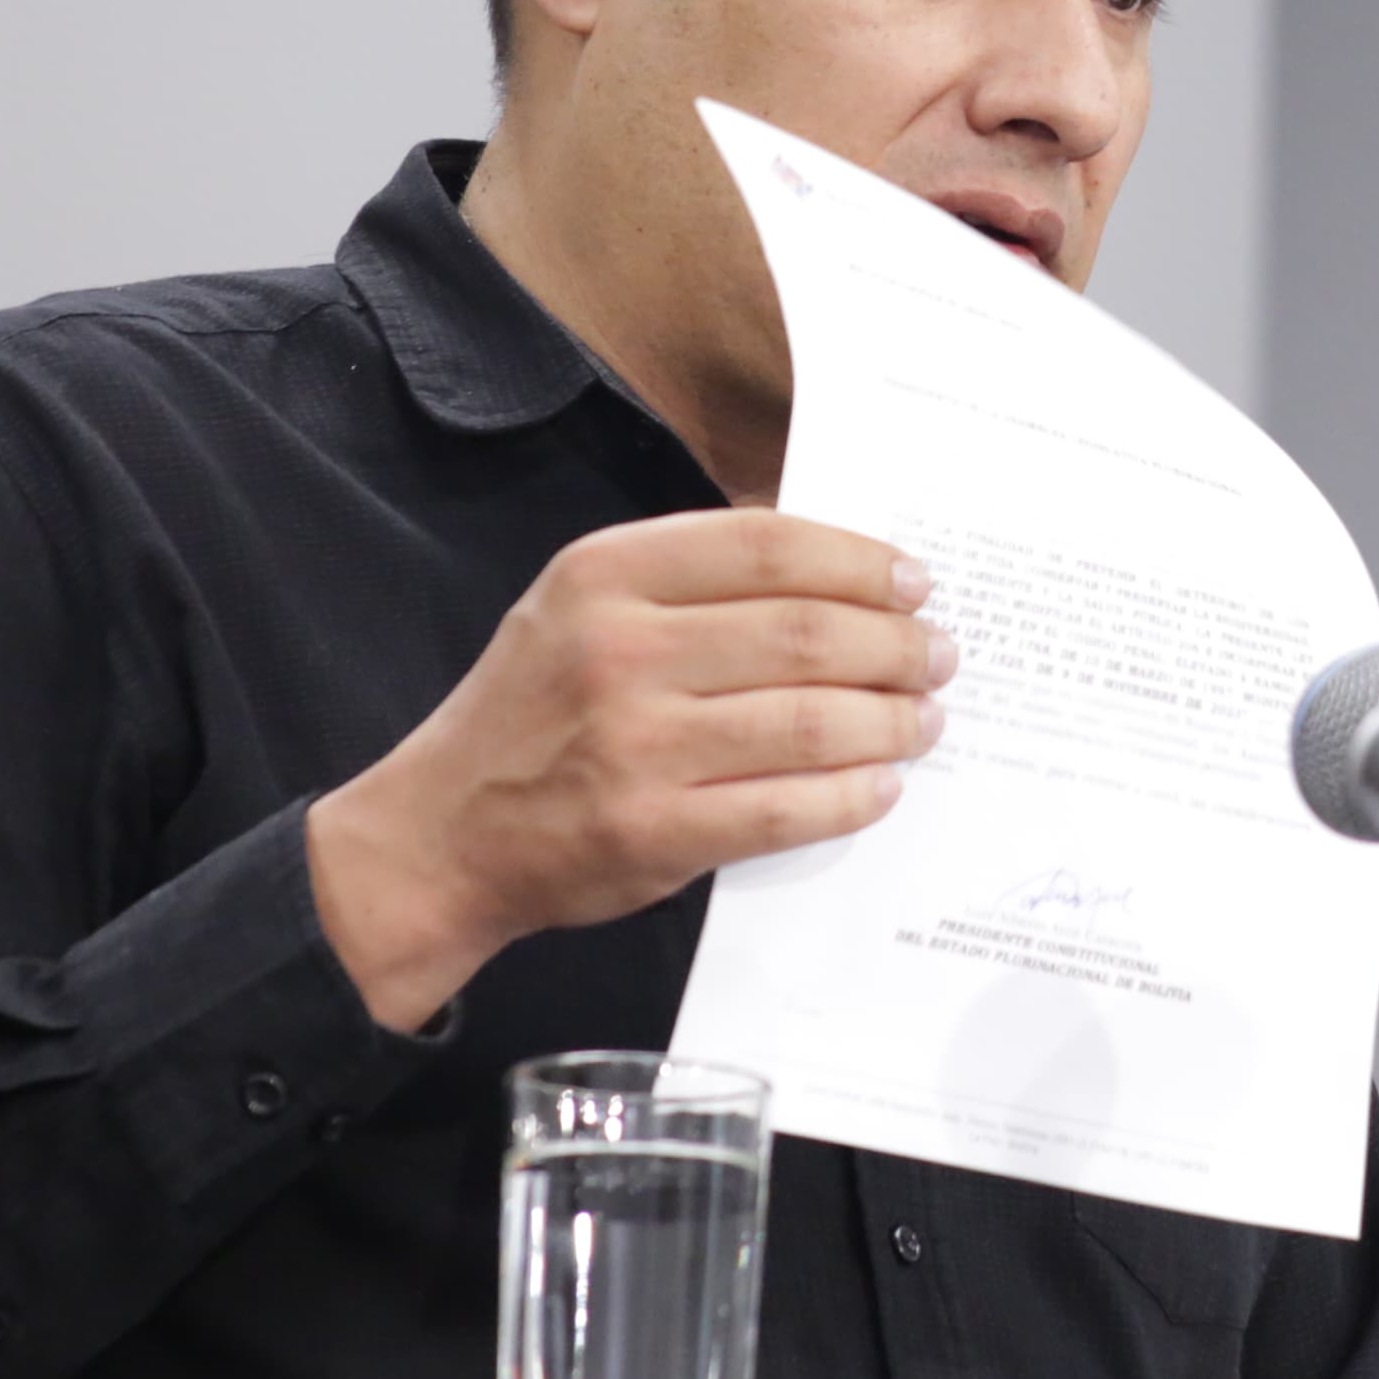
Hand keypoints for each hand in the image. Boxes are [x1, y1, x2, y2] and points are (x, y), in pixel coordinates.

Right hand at [305, 511, 951, 1030]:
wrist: (442, 833)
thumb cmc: (534, 709)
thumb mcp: (579, 606)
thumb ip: (687, 575)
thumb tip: (833, 557)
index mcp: (605, 575)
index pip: (770, 546)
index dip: (861, 561)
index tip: (915, 581)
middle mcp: (619, 652)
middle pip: (809, 634)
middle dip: (898, 646)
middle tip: (937, 655)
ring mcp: (635, 746)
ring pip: (811, 722)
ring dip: (892, 721)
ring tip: (924, 719)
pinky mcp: (651, 832)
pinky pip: (787, 809)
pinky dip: (852, 796)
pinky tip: (880, 784)